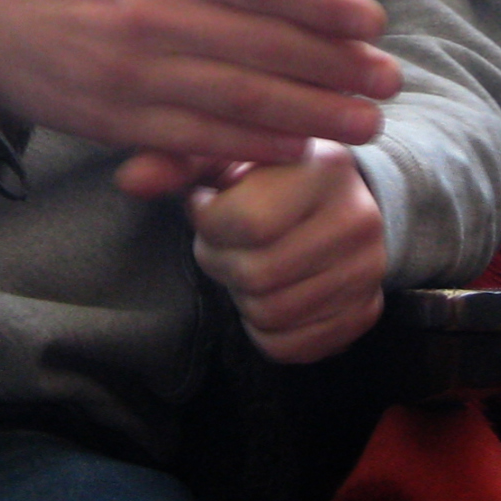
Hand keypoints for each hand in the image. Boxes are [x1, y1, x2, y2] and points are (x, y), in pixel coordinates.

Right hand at [0, 0, 399, 164]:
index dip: (322, 5)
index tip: (372, 18)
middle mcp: (146, 15)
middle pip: (264, 47)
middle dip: (336, 66)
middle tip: (391, 77)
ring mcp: (131, 73)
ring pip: (240, 100)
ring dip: (312, 114)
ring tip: (367, 121)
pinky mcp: (114, 119)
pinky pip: (197, 139)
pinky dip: (252, 147)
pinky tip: (299, 148)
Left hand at [185, 142, 388, 363]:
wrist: (336, 198)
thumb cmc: (266, 174)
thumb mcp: (225, 154)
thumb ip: (176, 162)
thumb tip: (131, 179)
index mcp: (323, 166)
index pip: (248, 224)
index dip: (210, 225)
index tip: (211, 209)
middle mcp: (359, 218)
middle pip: (257, 275)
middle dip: (222, 263)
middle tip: (226, 243)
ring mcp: (369, 269)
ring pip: (272, 314)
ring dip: (241, 297)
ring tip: (248, 263)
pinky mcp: (367, 310)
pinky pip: (292, 347)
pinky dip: (263, 330)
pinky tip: (266, 294)